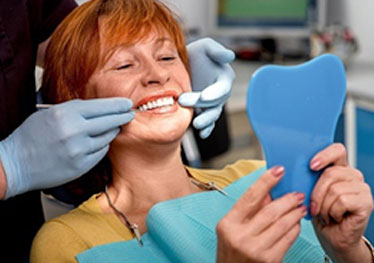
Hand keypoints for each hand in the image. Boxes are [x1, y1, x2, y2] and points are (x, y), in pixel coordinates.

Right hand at [0, 98, 133, 198]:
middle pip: (110, 121)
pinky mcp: (81, 165)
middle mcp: (74, 131)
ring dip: (112, 131)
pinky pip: (101, 152)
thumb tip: (100, 108)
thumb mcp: (50, 113)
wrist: (16, 164)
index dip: (117, 105)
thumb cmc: (31, 136)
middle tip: (130, 114)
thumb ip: (75, 109)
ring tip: (111, 128)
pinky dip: (102, 146)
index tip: (127, 103)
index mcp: (65, 114)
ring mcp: (79, 150)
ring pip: (107, 137)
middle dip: (123, 117)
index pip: (101, 106)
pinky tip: (97, 143)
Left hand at [178, 38, 234, 138]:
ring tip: (197, 124)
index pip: (222, 88)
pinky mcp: (202, 110)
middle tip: (183, 101)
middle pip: (215, 103)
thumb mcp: (205, 46)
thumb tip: (229, 56)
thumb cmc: (196, 54)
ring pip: (212, 114)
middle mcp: (220, 92)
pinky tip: (202, 134)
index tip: (204, 97)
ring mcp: (211, 103)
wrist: (182, 64)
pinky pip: (207, 122)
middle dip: (201, 104)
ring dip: (206, 121)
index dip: (214, 93)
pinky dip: (206, 129)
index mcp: (224, 78)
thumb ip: (216, 50)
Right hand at [216, 166, 305, 262]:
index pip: (250, 197)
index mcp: (228, 224)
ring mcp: (256, 250)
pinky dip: (295, 228)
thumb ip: (248, 210)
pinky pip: (288, 239)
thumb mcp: (231, 228)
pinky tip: (296, 223)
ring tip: (300, 207)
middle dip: (287, 199)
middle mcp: (241, 236)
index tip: (278, 170)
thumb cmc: (231, 252)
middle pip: (271, 211)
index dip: (266, 181)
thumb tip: (269, 191)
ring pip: (283, 224)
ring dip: (295, 213)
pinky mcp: (270, 260)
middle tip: (297, 194)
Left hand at [309, 143, 373, 261]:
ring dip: (324, 206)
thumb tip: (292, 168)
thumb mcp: (309, 192)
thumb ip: (308, 177)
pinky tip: (335, 218)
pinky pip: (342, 201)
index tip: (312, 166)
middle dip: (316, 193)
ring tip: (326, 214)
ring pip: (334, 189)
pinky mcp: (366, 202)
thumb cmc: (320, 214)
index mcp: (339, 168)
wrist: (332, 237)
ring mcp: (362, 188)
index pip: (337, 150)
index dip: (324, 155)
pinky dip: (333, 212)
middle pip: (330, 173)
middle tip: (314, 207)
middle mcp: (353, 175)